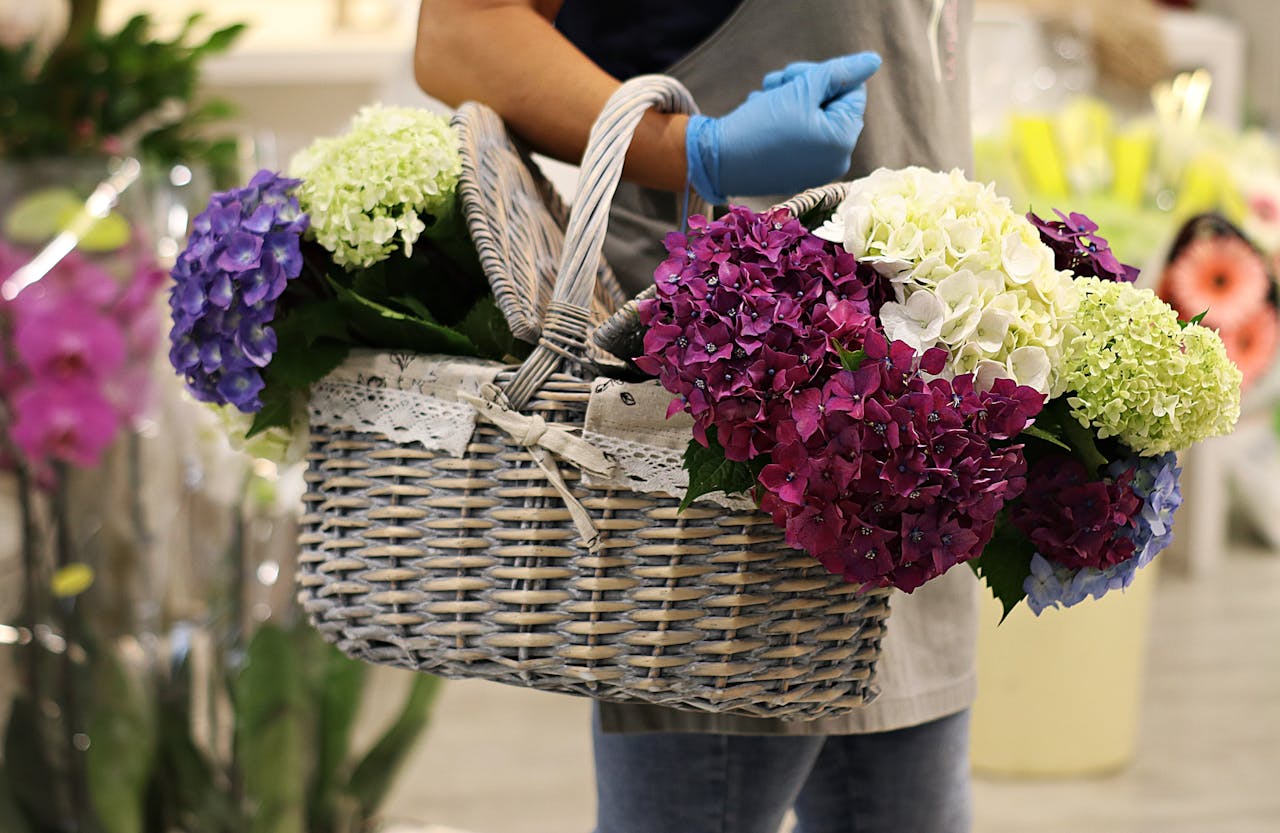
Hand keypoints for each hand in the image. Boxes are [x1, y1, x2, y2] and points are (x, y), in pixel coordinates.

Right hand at [685, 52, 880, 203]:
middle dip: (805, 87)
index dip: (824, 76)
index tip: (794, 77)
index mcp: (843, 140)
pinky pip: (802, 138)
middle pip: (834, 105)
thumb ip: (839, 73)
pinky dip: (784, 122)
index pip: (853, 92)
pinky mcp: (798, 173)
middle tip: (775, 84)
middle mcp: (836, 160)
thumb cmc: (760, 125)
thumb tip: (873, 62)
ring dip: (790, 99)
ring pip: (815, 118)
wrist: (719, 160)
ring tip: (764, 99)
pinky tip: (762, 117)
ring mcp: (817, 170)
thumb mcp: (801, 89)